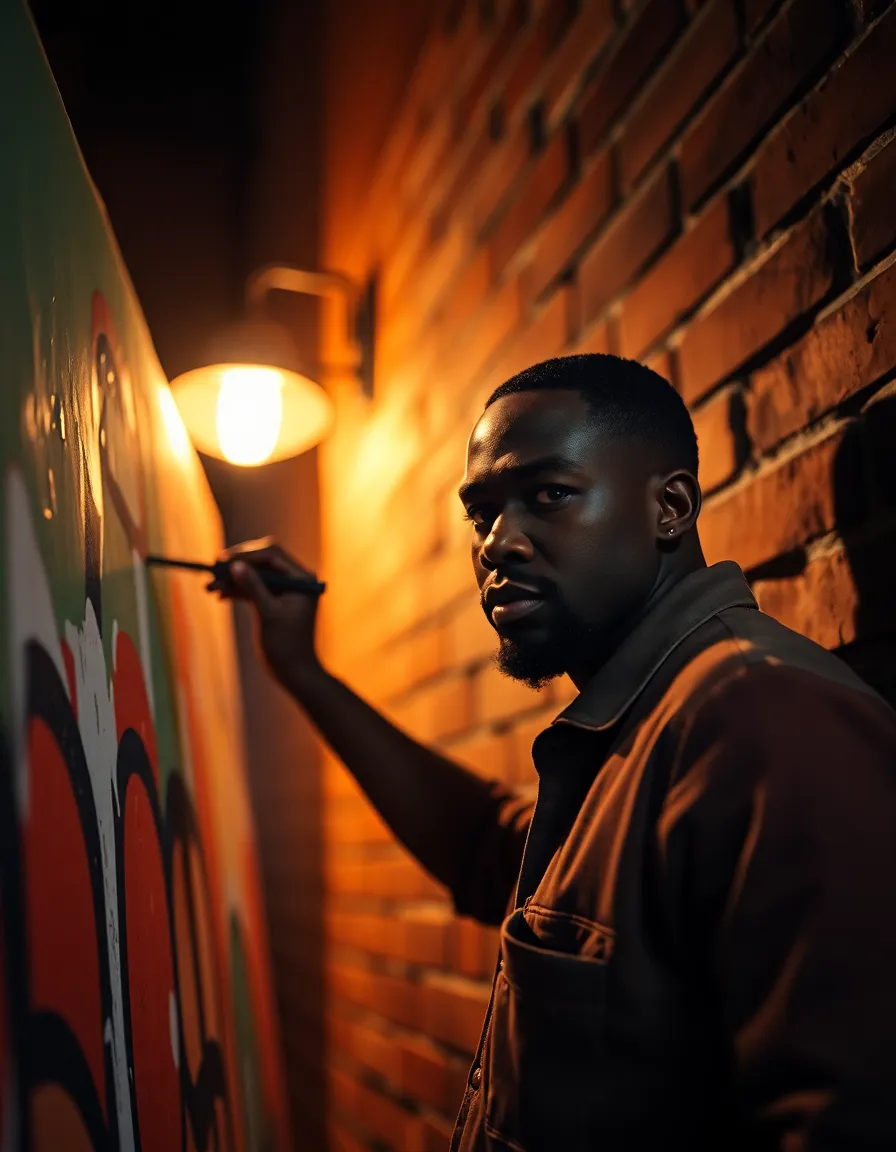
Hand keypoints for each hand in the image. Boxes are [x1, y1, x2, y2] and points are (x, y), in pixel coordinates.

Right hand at [211, 538, 322, 688]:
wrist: (294, 672)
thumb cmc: (286, 645)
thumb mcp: (268, 614)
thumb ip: (253, 588)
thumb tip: (235, 565)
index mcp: (301, 578)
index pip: (272, 555)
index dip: (246, 555)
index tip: (223, 561)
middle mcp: (294, 579)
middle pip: (261, 561)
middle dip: (236, 566)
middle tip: (213, 569)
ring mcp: (283, 589)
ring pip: (254, 575)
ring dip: (232, 579)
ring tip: (209, 586)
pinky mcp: (273, 600)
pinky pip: (253, 588)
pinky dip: (236, 590)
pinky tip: (220, 594)